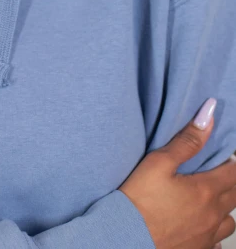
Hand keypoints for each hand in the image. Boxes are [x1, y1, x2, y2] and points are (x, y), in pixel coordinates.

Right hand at [119, 103, 235, 248]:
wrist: (125, 238)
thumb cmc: (140, 200)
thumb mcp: (159, 162)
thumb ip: (187, 141)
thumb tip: (208, 115)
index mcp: (206, 191)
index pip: (233, 173)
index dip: (230, 163)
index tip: (222, 157)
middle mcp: (213, 216)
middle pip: (234, 196)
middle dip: (229, 182)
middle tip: (215, 173)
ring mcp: (207, 237)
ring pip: (229, 222)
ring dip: (224, 208)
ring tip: (208, 200)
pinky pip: (217, 244)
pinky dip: (214, 235)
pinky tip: (202, 228)